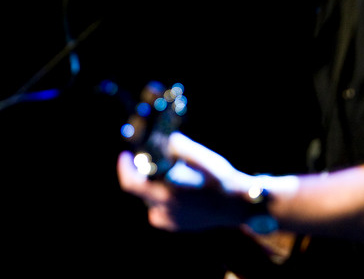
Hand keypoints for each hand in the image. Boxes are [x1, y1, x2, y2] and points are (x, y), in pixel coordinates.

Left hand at [117, 132, 253, 230]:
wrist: (239, 204)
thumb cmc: (219, 177)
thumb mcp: (197, 154)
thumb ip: (174, 146)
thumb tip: (160, 138)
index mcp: (167, 190)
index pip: (131, 182)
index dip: (125, 168)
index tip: (126, 155)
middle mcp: (165, 208)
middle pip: (138, 189)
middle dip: (140, 173)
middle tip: (143, 160)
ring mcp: (169, 220)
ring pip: (149, 198)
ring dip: (153, 185)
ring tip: (172, 176)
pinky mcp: (174, 226)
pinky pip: (159, 208)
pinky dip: (162, 198)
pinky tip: (177, 192)